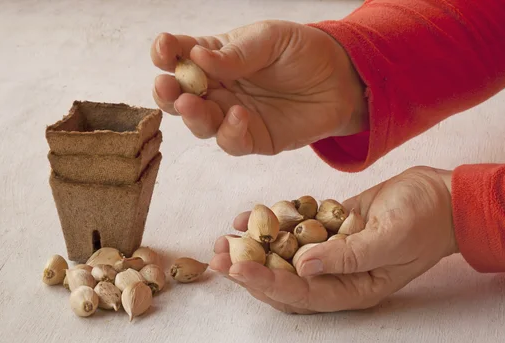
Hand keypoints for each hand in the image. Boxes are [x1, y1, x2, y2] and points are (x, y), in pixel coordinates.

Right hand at [150, 20, 364, 155]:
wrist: (341, 79)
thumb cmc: (302, 51)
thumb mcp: (270, 39)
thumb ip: (236, 53)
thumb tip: (196, 58)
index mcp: (215, 57)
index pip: (180, 54)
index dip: (165, 53)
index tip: (163, 51)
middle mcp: (218, 88)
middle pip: (179, 95)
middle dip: (167, 92)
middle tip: (166, 87)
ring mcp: (232, 115)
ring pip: (199, 123)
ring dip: (192, 115)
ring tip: (192, 103)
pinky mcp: (253, 138)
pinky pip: (232, 142)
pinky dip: (230, 132)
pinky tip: (238, 116)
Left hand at [210, 166, 457, 313]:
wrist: (443, 196)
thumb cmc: (425, 219)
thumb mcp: (391, 237)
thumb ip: (348, 256)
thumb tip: (301, 267)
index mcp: (354, 289)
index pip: (302, 294)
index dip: (266, 283)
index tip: (236, 269)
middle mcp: (339, 275)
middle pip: (285, 280)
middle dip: (250, 269)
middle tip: (216, 257)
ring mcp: (333, 251)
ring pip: (284, 256)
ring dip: (254, 247)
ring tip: (223, 238)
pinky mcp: (331, 228)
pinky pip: (297, 230)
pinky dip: (273, 223)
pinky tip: (250, 214)